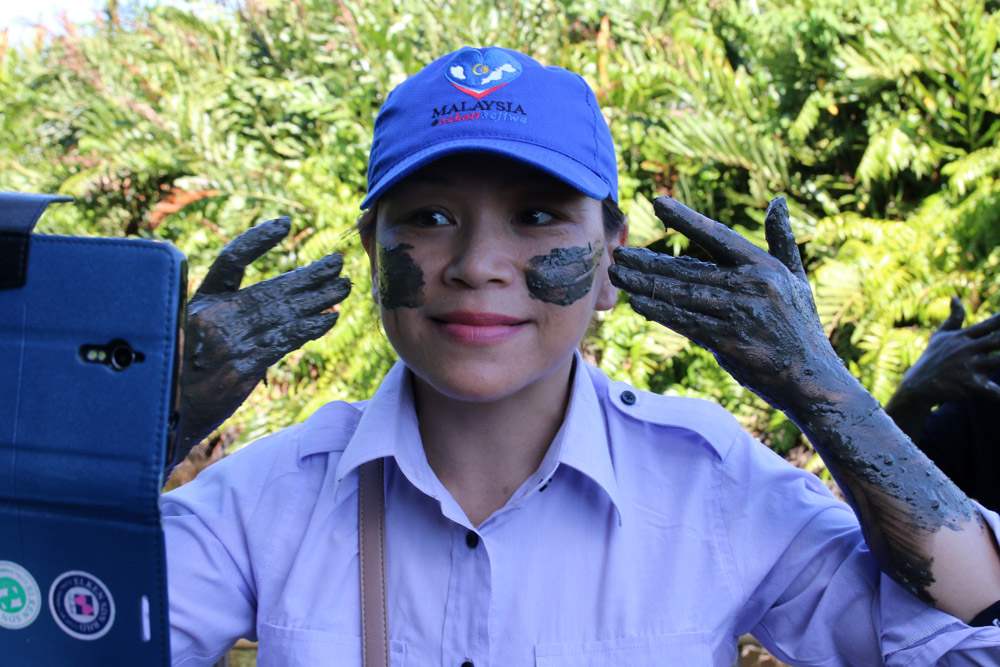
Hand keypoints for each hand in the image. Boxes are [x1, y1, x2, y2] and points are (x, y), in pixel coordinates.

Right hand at [175, 217, 350, 467]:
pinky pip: (286, 341)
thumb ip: (222, 315)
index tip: (284, 225)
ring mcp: (230, 343)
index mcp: (199, 302)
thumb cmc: (177, 372)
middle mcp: (214, 318)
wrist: (162, 416)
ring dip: (320, 299)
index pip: (231, 259)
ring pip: (285, 313)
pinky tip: (330, 317)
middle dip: (309, 275)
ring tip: (344, 287)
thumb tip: (269, 306)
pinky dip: (311, 327)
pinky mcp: (244, 367)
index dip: (258, 240)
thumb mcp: (186, 332)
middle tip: (337, 263)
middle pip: (271, 287)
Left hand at [609, 196, 845, 413]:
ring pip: (681, 295)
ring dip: (645, 284)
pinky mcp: (727, 342)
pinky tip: (637, 302)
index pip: (717, 235)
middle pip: (688, 269)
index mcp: (763, 266)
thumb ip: (782, 238)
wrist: (811, 377)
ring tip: (619, 274)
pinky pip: (685, 323)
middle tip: (620, 252)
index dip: (686, 218)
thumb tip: (778, 201)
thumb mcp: (796, 277)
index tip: (658, 202)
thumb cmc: (801, 324)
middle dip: (649, 261)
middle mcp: (750, 286)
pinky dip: (659, 311)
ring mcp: (738, 315)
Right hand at [896, 297, 999, 404]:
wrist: (918, 384)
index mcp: (964, 336)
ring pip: (999, 362)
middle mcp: (968, 349)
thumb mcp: (941, 335)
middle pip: (998, 340)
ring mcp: (969, 367)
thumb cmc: (933, 358)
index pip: (990, 324)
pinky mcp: (970, 385)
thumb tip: (955, 297)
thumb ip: (954, 317)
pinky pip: (992, 389)